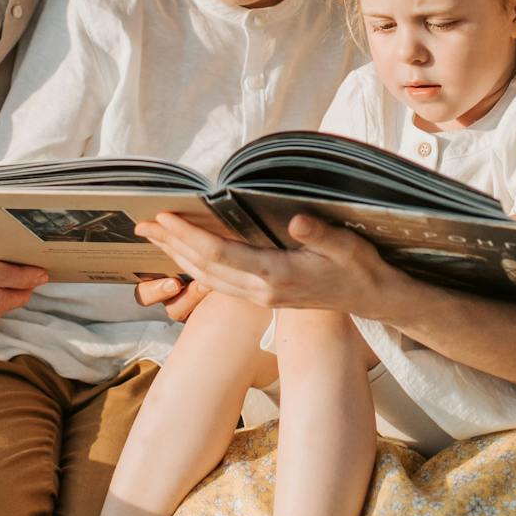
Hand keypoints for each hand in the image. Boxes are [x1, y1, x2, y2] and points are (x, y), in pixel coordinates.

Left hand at [133, 212, 398, 315]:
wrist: (373, 299)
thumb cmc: (360, 268)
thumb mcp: (348, 246)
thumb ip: (322, 234)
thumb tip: (296, 219)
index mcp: (275, 277)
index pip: (219, 254)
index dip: (188, 235)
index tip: (164, 216)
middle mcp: (261, 291)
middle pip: (203, 267)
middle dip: (170, 245)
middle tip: (142, 223)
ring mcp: (260, 297)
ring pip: (206, 278)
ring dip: (177, 256)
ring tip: (154, 236)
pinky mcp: (262, 295)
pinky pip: (218, 282)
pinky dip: (195, 266)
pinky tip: (185, 254)